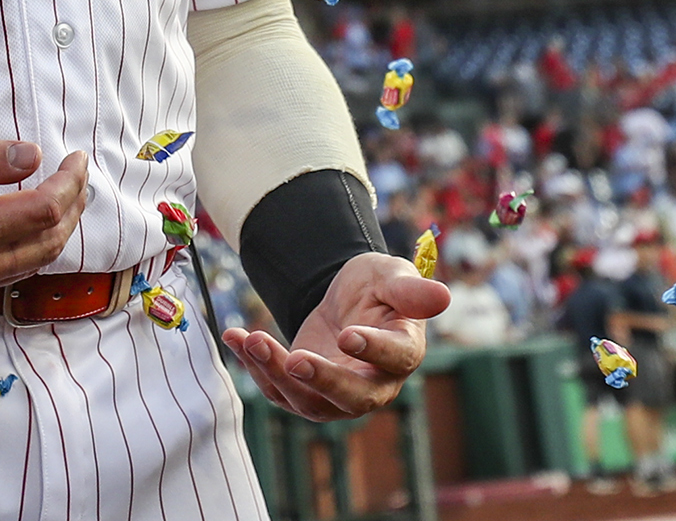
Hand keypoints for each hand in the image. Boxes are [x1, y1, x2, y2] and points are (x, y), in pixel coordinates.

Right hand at [0, 138, 89, 302]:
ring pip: (33, 263)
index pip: (43, 210)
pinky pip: (10, 273)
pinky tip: (31, 225)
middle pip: (48, 243)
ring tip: (65, 198)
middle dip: (72, 207)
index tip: (76, 157)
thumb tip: (33, 157)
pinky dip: (33, 248)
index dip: (69, 183)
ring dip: (57, 230)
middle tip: (78, 176)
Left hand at [223, 252, 447, 420]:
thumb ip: (409, 289)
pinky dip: (252, 365)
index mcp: (403, 351)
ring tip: (251, 339)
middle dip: (322, 382)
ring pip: (309, 400)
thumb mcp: (391, 275)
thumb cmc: (377, 288)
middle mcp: (374, 383)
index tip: (347, 335)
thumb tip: (442, 295)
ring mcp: (337, 393)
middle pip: (353, 398)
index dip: (373, 350)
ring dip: (276, 373)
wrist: (346, 298)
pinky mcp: (305, 390)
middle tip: (295, 360)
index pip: (395, 358)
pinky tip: (233, 336)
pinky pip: (277, 389)